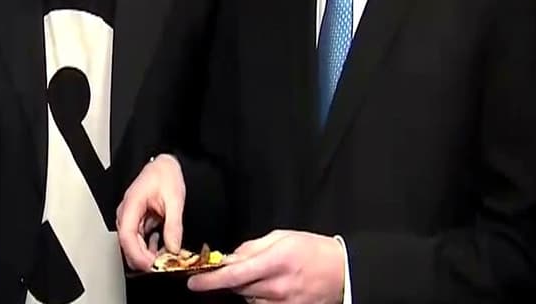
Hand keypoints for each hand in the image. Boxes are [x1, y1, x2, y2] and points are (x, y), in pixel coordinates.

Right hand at [115, 154, 185, 269]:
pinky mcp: (136, 221)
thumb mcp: (174, 199)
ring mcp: (130, 218)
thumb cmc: (165, 175)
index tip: (150, 264)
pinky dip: (149, 247)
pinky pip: (138, 240)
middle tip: (162, 265)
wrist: (165, 165)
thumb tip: (173, 247)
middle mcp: (126, 213)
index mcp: (131, 205)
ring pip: (132, 245)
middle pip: (127, 244)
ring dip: (147, 254)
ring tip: (165, 257)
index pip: (126, 235)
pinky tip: (162, 247)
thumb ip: (173, 225)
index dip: (137, 253)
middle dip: (143, 258)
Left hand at [187, 230, 343, 302]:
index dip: (211, 281)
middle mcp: (278, 286)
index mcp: (276, 261)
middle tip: (238, 268)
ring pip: (249, 300)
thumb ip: (252, 248)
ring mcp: (284, 303)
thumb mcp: (282, 237)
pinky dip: (260, 298)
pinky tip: (272, 287)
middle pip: (239, 289)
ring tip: (265, 276)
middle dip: (231, 279)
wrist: (343, 271)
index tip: (193, 283)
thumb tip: (229, 257)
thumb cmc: (312, 250)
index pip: (235, 275)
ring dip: (248, 289)